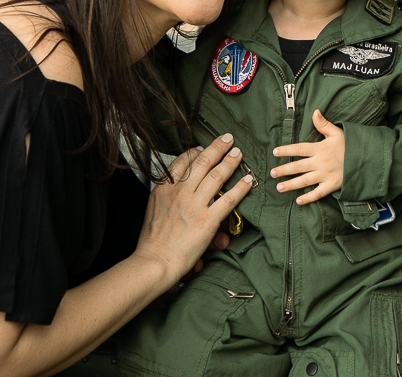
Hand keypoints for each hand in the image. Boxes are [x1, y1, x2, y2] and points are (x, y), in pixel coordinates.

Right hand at [133, 134, 253, 285]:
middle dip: (217, 147)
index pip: (181, 162)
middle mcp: (179, 192)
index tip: (202, 147)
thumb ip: (172, 202)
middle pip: (202, 162)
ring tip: (238, 154)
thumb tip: (183, 199)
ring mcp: (194, 205)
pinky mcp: (207, 220)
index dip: (194, 152)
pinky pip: (229, 200)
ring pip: (217, 175)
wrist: (155, 261)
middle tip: (228, 139)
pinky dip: (240, 188)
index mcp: (164, 189)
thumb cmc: (153, 241)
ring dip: (230, 162)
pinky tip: (248, 181)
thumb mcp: (154, 212)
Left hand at [271, 110, 344, 204]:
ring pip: (304, 181)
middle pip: (298, 166)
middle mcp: (320, 162)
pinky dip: (308, 198)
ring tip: (279, 188)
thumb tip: (315, 112)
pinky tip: (298, 201)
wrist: (367, 159)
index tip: (275, 152)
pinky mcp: (332, 185)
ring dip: (291, 184)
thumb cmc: (351, 145)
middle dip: (284, 170)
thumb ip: (323, 124)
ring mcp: (325, 175)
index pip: (299, 149)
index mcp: (320, 149)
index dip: (286, 150)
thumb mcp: (337, 132)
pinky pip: (318, 193)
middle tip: (272, 173)